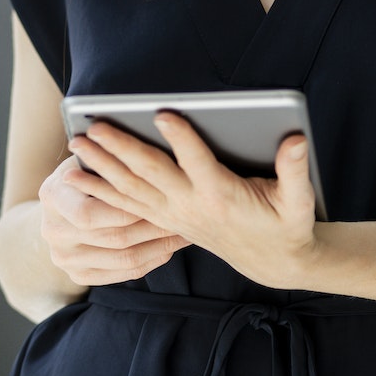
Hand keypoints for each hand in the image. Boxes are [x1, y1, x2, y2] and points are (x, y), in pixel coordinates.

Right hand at [37, 154, 190, 285]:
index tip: (162, 196)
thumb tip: (141, 148)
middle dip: (155, 225)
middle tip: (186, 213)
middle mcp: (54, 232)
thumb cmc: (80, 174)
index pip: (89, 213)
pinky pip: (127, 272)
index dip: (128, 207)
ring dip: (161, 244)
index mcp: (52, 196)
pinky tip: (171, 246)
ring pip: (125, 258)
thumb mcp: (85, 160)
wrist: (57, 211)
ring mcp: (65, 258)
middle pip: (114, 237)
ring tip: (186, 229)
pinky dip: (154, 259)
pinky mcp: (79, 275)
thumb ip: (104, 160)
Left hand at [67, 115, 321, 289]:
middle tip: (95, 126)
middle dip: (121, 149)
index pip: (198, 162)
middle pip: (151, 173)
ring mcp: (174, 214)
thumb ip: (295, 169)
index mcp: (223, 195)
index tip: (162, 113)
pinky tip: (79, 175)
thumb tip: (296, 139)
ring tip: (76, 144)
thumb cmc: (286, 225)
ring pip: (131, 189)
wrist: (271, 263)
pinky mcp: (166, 219)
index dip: (181, 138)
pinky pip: (127, 205)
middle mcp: (192, 205)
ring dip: (102, 167)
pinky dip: (102, 190)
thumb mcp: (299, 200)